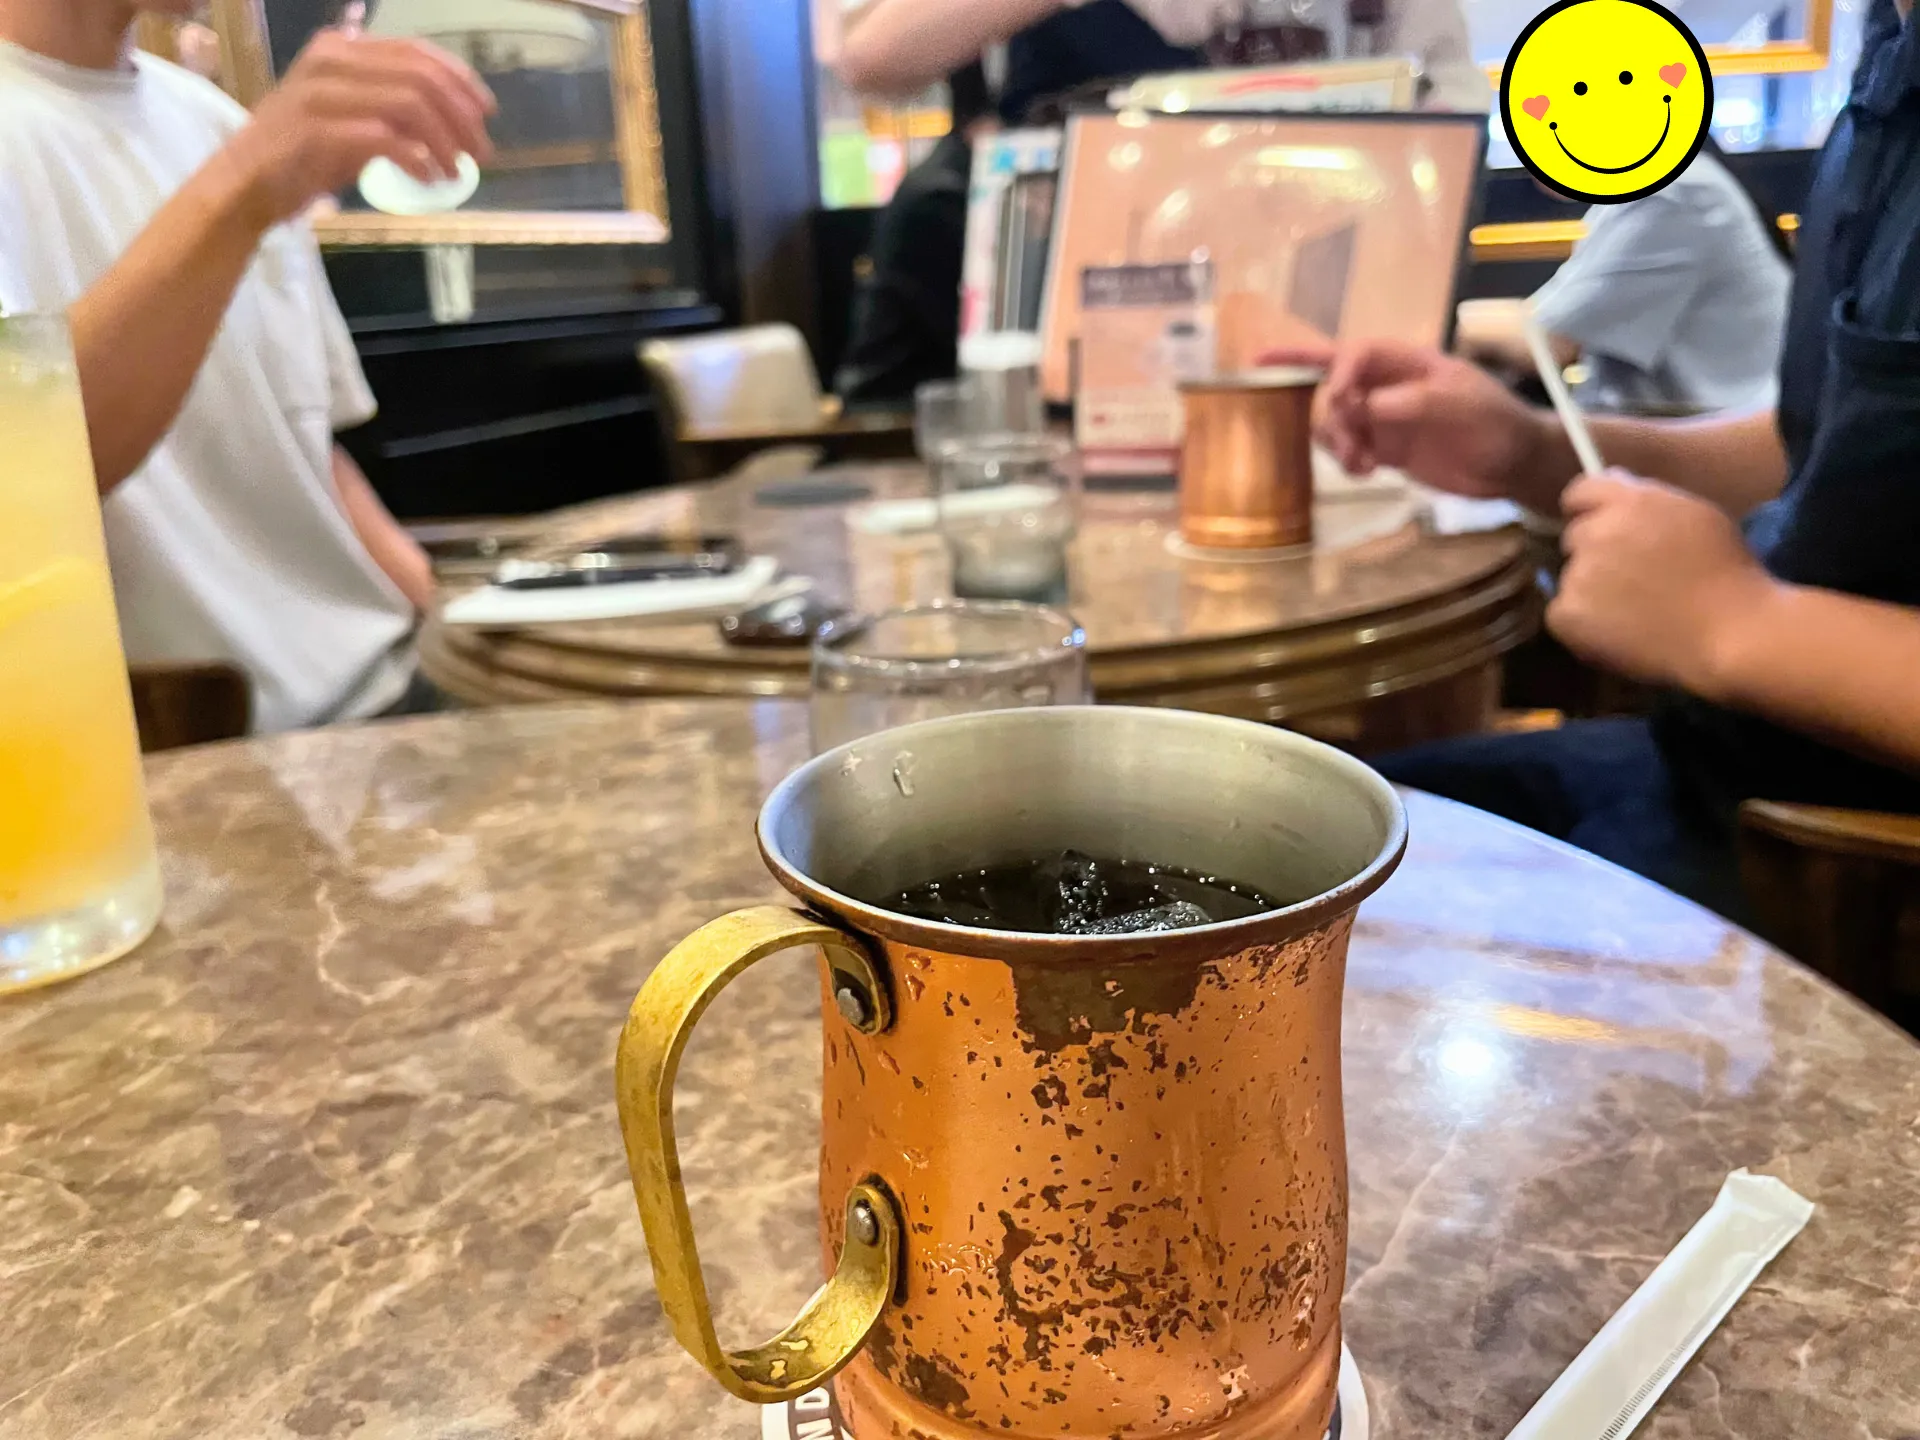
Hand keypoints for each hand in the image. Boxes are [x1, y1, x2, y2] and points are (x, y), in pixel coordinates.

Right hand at [223, 28, 495, 227]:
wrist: (245, 183)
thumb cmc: (302, 154)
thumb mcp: (352, 118)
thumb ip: (395, 109)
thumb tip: (455, 122)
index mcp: (341, 49)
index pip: (415, 52)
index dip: (459, 80)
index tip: (485, 111)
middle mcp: (331, 61)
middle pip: (421, 77)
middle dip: (461, 116)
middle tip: (481, 152)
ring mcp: (323, 93)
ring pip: (411, 105)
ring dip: (445, 141)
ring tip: (457, 172)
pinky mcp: (319, 130)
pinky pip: (386, 139)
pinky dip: (419, 160)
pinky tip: (430, 179)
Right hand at [1260, 340, 1559, 507]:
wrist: (1514, 465)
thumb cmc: (1495, 423)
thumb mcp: (1459, 404)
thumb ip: (1411, 401)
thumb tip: (1362, 405)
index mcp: (1409, 364)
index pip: (1358, 354)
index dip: (1340, 370)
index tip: (1340, 398)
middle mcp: (1389, 387)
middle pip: (1335, 385)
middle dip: (1331, 411)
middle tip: (1348, 441)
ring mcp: (1385, 420)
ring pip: (1337, 421)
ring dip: (1337, 442)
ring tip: (1360, 464)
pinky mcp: (1386, 450)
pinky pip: (1349, 450)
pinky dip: (1347, 462)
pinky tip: (1366, 473)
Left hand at [1550, 471, 1779, 696]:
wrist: (1730, 632)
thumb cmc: (1727, 573)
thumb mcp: (1694, 514)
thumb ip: (1647, 499)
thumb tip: (1614, 485)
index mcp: (1629, 501)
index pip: (1580, 491)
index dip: (1589, 510)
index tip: (1600, 525)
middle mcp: (1597, 532)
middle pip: (1575, 536)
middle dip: (1594, 552)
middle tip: (1630, 578)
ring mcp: (1579, 574)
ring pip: (1570, 575)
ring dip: (1590, 589)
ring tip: (1633, 610)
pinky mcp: (1568, 614)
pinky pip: (1561, 613)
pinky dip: (1581, 624)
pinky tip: (1617, 632)